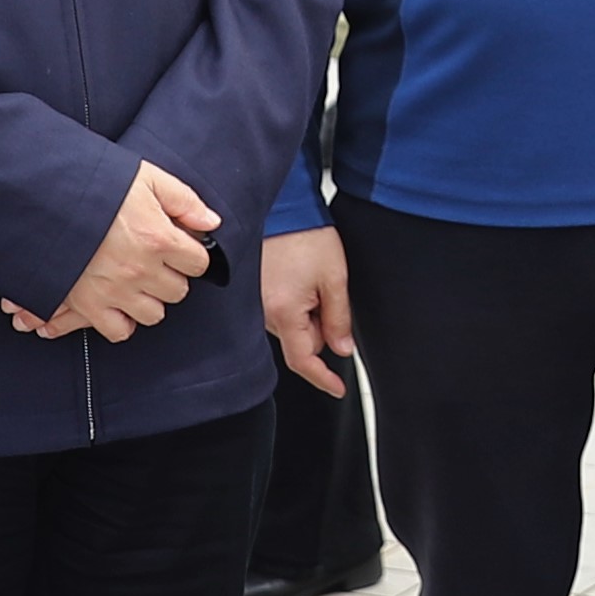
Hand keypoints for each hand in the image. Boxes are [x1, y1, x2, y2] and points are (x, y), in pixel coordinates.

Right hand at [15, 164, 218, 340]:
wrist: (43, 197)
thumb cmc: (96, 184)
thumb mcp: (146, 178)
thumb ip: (184, 200)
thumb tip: (212, 222)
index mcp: (159, 238)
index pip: (199, 263)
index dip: (190, 253)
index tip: (178, 246)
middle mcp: (142, 270)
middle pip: (178, 291)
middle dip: (170, 275)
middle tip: (154, 260)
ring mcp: (116, 291)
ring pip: (153, 314)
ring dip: (149, 299)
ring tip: (136, 281)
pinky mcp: (89, 304)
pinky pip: (118, 331)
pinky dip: (121, 321)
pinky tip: (118, 302)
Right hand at [259, 228, 353, 394]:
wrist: (282, 207)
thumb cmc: (305, 235)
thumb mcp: (334, 278)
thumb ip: (339, 318)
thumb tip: (342, 349)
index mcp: (283, 312)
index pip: (303, 360)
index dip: (323, 378)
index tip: (338, 388)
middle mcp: (262, 312)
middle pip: (300, 341)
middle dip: (320, 326)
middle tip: (329, 293)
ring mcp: (254, 303)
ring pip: (291, 326)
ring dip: (307, 313)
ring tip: (311, 278)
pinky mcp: (252, 292)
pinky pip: (279, 311)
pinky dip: (294, 303)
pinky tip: (299, 277)